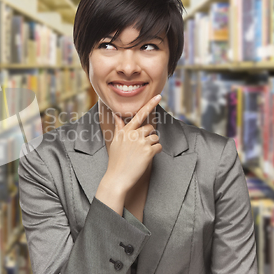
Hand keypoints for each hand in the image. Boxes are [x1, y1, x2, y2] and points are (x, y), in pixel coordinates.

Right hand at [95, 94, 162, 214]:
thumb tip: (117, 116)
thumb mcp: (115, 142)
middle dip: (148, 136)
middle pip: (150, 128)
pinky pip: (159, 147)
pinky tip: (146, 158)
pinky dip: (156, 152)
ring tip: (142, 154)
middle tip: (141, 148)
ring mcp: (141, 142)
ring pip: (155, 138)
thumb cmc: (116, 160)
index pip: (139, 114)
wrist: (117, 178)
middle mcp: (133, 134)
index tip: (158, 96)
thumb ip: (119, 128)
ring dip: (152, 145)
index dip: (150, 104)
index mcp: (125, 131)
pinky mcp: (148, 151)